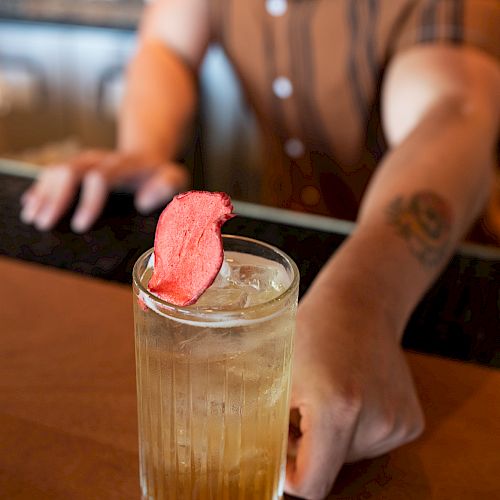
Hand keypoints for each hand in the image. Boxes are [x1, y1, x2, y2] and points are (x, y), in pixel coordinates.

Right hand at [19, 149, 187, 231]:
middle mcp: (100, 160)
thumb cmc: (162, 175)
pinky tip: (29, 204)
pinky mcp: (77, 165)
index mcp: (124, 166)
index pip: (100, 178)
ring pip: (57, 171)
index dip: (88, 201)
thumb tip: (145, 201)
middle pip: (72, 172)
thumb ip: (168, 187)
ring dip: (43, 194)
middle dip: (56, 198)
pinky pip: (53, 172)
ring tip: (32, 217)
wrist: (148, 157)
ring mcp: (86, 161)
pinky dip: (40, 188)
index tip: (81, 226)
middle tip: (45, 224)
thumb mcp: (174, 179)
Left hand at [285, 273, 423, 499]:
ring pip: (350, 457)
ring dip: (333, 436)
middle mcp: (376, 421)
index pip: (312, 485)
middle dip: (309, 449)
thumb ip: (271, 424)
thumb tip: (271, 467)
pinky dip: (356, 428)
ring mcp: (399, 423)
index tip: (278, 452)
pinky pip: (371, 443)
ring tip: (329, 392)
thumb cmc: (312, 330)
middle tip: (301, 407)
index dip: (289, 475)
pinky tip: (354, 393)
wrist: (359, 304)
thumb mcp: (279, 373)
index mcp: (337, 407)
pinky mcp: (412, 422)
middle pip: (330, 470)